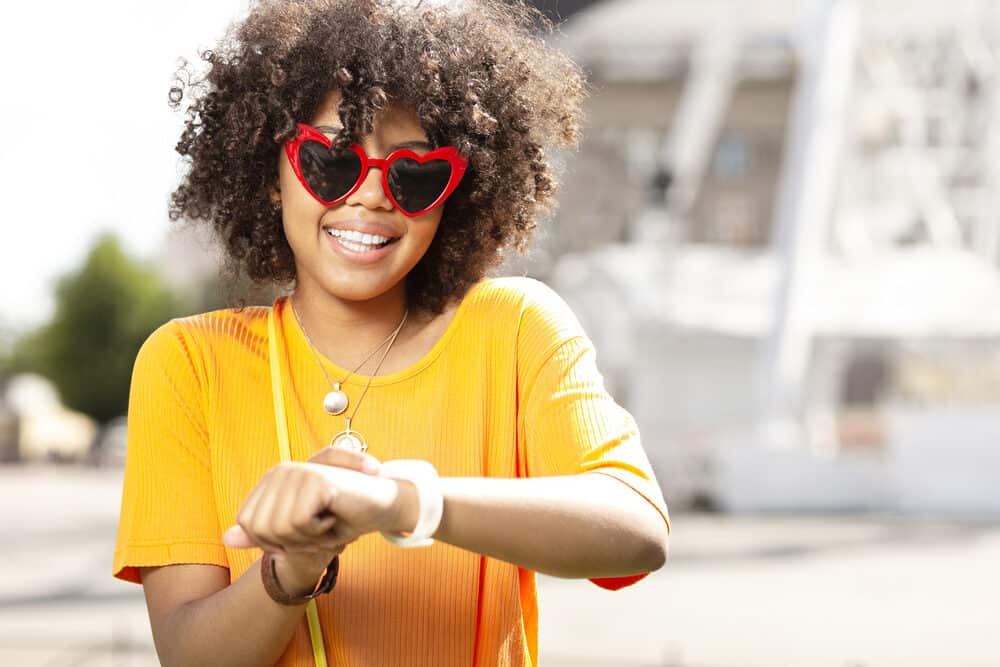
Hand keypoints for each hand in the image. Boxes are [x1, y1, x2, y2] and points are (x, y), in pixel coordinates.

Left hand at [222, 447, 390, 594]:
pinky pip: (299, 523)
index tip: (302, 531)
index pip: (248, 524)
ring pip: (279, 528)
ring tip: (327, 521)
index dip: (274, 541)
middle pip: (261, 529)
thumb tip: (227, 538)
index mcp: (272, 479)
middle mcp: (280, 471)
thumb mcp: (296, 531)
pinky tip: (335, 516)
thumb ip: (261, 533)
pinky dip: (319, 530)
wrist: (378, 508)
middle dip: (292, 541)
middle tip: (318, 528)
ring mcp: (297, 472)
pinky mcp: (315, 478)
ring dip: (308, 537)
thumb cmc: (340, 516)